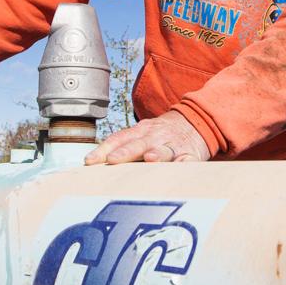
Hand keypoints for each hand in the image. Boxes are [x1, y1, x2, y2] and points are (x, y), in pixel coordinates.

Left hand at [85, 111, 210, 164]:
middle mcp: (155, 136)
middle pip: (139, 144)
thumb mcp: (141, 134)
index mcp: (140, 131)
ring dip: (157, 154)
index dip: (104, 149)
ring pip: (165, 149)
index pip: (119, 138)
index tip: (90, 161)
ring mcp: (174, 144)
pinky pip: (189, 159)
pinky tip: (182, 164)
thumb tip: (92, 163)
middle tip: (113, 160)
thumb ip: (122, 146)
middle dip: (126, 152)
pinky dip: (186, 162)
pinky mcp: (191, 153)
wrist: (195, 120)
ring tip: (150, 159)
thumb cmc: (160, 134)